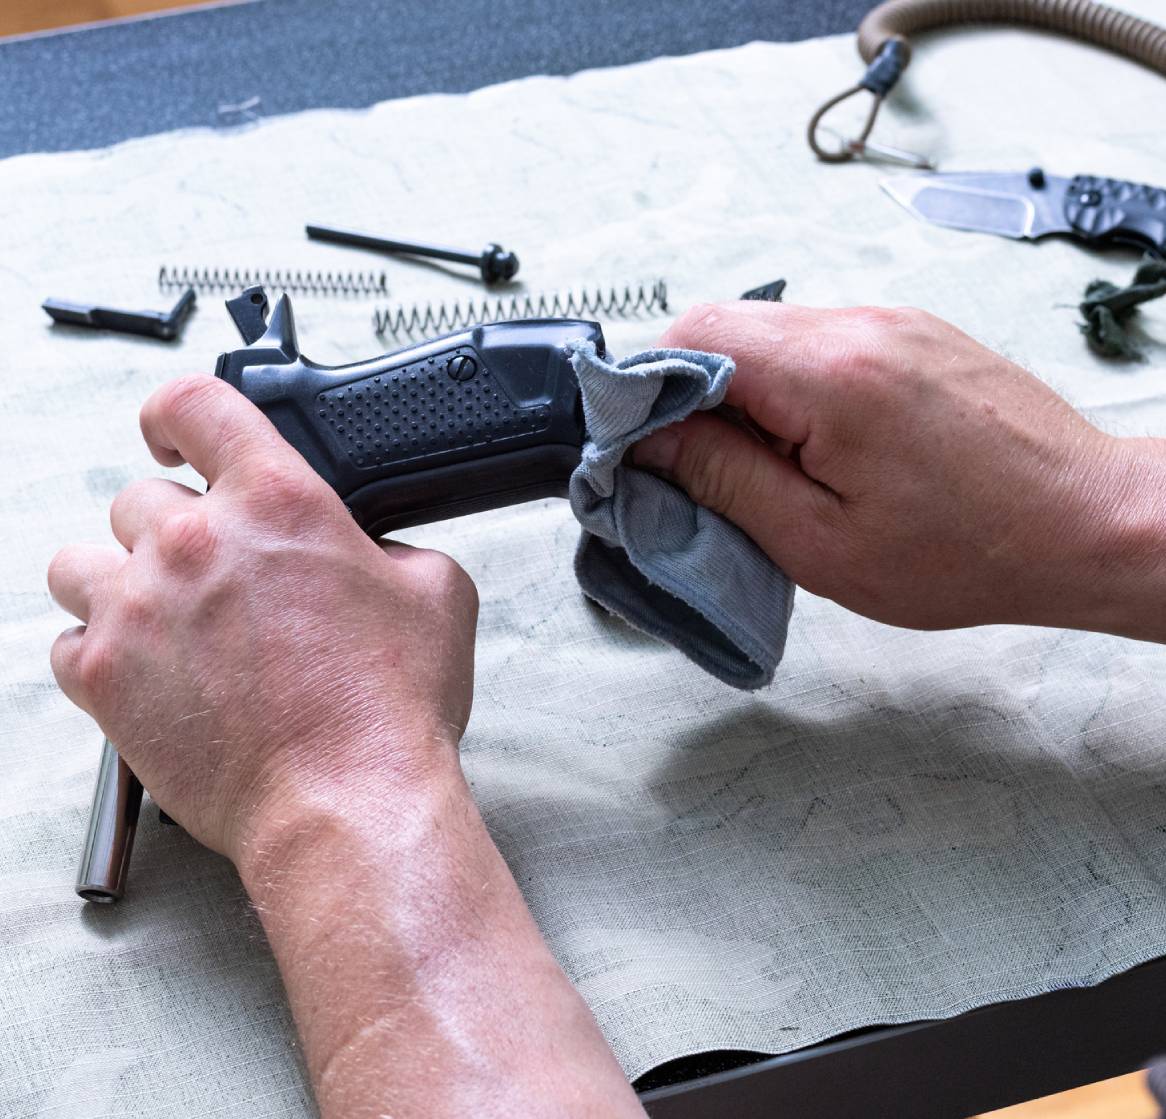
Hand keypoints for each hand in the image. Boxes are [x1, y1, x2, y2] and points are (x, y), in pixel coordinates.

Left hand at [48, 374, 477, 862]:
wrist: (347, 800)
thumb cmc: (390, 708)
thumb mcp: (437, 595)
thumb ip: (392, 550)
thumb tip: (372, 555)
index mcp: (278, 502)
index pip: (195, 404)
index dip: (177, 413)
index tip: (174, 436)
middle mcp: (197, 541)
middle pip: (137, 497)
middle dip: (173, 529)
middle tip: (211, 576)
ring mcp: (140, 606)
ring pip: (81, 562)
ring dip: (120, 582)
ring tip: (164, 620)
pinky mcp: (106, 676)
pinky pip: (68, 641)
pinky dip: (101, 651)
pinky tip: (146, 671)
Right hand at [635, 302, 1165, 636]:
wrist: (1084, 523)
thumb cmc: (968, 550)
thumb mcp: (820, 540)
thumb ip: (722, 479)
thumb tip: (650, 440)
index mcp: (829, 372)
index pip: (691, 337)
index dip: (646, 390)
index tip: (636, 447)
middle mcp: (860, 324)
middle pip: (723, 325)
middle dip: (687, 392)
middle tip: (694, 466)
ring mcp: (891, 321)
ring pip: (769, 333)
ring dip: (739, 392)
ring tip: (760, 466)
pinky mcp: (911, 333)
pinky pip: (818, 341)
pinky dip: (788, 386)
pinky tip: (809, 445)